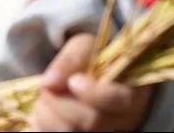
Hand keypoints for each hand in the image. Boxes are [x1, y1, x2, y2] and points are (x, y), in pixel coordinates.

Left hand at [29, 33, 153, 131]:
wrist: (90, 77)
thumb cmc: (93, 60)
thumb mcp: (85, 48)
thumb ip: (71, 60)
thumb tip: (49, 82)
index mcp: (133, 90)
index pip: (121, 99)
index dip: (95, 93)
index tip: (73, 81)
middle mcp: (123, 119)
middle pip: (93, 121)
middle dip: (61, 103)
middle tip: (45, 89)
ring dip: (48, 117)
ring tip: (42, 99)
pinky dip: (44, 127)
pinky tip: (40, 115)